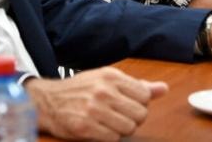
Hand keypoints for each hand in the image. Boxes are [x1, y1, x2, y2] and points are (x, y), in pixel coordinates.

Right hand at [24, 67, 167, 140]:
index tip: (127, 103)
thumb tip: (163, 89)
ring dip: (121, 129)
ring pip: (129, 128)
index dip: (139, 103)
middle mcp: (104, 91)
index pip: (145, 95)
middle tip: (118, 115)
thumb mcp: (107, 80)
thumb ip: (137, 86)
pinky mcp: (86, 127)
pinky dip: (109, 136)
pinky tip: (99, 128)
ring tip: (108, 122)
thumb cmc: (80, 90)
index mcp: (111, 76)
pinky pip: (113, 139)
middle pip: (140, 114)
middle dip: (132, 118)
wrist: (48, 101)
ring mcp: (94, 109)